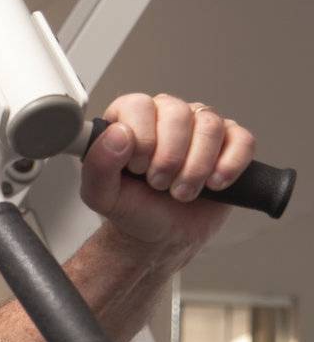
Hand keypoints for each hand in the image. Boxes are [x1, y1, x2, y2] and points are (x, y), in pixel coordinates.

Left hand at [79, 93, 256, 266]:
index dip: (141, 139)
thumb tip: (117, 134)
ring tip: (182, 191)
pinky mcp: (231, 143)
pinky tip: (213, 185)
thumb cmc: (133, 209)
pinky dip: (228, 166)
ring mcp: (200, 127)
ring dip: (195, 168)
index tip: (137, 168)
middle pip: (178, 113)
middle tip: (159, 184)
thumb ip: (98, 165)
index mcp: (129, 119)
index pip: (139, 105)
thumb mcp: (102, 195)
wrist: (161, 236)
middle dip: (169, 159)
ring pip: (210, 126)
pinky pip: (242, 140)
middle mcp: (166, 115)